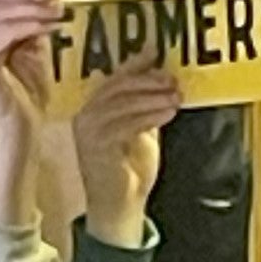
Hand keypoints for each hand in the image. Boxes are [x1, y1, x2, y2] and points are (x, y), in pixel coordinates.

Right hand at [70, 58, 182, 246]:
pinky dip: (149, 115)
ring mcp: (87, 131)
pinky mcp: (96, 146)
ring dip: (153, 97)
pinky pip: (125, 122)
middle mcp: (85, 116)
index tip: (158, 53)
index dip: (136, 64)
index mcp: (93, 109)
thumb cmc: (129, 170)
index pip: (114, 78)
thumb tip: (160, 74)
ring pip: (122, 102)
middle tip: (173, 81)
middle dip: (148, 80)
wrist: (119, 208)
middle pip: (117, 86)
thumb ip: (145, 103)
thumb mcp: (141, 128)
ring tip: (175, 97)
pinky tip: (168, 113)